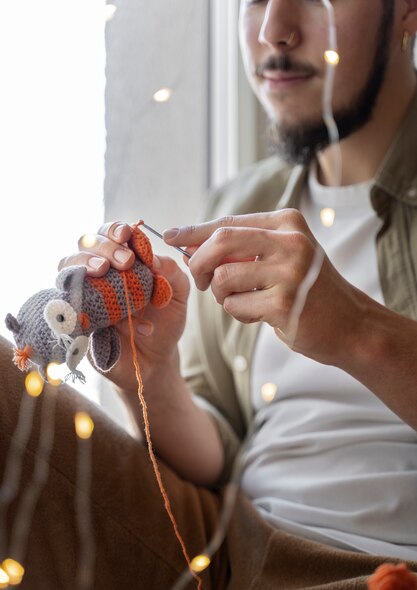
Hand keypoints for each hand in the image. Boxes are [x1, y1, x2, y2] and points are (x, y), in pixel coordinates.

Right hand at [58, 221, 189, 391]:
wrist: (154, 361)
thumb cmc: (164, 323)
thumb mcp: (178, 295)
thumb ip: (172, 272)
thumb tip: (152, 258)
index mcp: (121, 261)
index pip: (109, 235)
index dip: (114, 230)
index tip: (128, 234)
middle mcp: (98, 274)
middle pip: (85, 245)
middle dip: (104, 247)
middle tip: (125, 261)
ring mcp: (83, 295)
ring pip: (67, 267)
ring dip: (84, 263)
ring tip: (104, 271)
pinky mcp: (73, 318)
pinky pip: (63, 302)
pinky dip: (75, 296)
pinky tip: (94, 301)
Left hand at [164, 211, 368, 366]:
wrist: (351, 324)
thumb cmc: (308, 290)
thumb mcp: (282, 257)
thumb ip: (242, 250)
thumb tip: (188, 249)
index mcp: (287, 223)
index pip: (228, 222)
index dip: (194, 230)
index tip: (169, 235)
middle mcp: (290, 241)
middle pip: (220, 242)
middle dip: (199, 263)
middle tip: (201, 281)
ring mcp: (289, 272)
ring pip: (223, 278)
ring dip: (222, 296)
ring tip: (245, 301)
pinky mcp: (285, 303)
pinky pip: (236, 306)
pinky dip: (239, 313)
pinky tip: (262, 315)